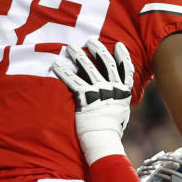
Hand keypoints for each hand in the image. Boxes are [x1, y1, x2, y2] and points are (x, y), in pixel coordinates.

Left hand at [51, 38, 133, 163]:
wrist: (103, 140)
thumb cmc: (110, 130)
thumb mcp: (121, 113)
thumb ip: (118, 101)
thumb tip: (118, 95)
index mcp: (123, 93)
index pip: (125, 70)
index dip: (122, 56)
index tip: (118, 45)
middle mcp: (112, 89)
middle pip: (106, 64)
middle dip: (98, 50)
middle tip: (90, 41)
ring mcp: (99, 92)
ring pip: (89, 68)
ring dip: (79, 56)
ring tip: (71, 47)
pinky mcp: (85, 98)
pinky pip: (73, 80)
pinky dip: (64, 71)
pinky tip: (56, 64)